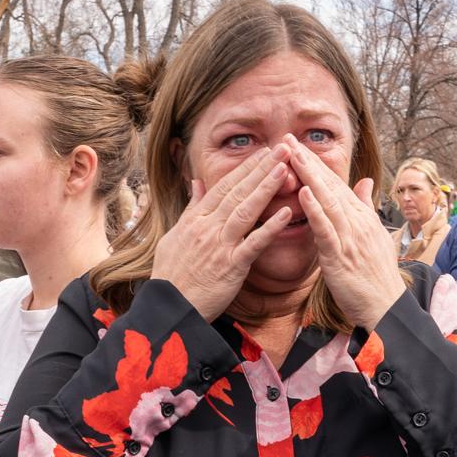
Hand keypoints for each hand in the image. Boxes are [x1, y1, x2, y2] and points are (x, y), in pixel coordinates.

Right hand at [150, 148, 294, 320]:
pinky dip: (270, 228)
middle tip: (282, 148)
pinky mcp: (232, 266)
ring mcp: (220, 245)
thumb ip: (191, 208)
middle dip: (261, 168)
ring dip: (266, 187)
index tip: (263, 152)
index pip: (223, 186)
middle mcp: (208, 227)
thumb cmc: (172, 274)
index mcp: (196, 220)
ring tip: (285, 168)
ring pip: (246, 210)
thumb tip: (197, 183)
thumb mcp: (175, 236)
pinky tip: (287, 213)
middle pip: (238, 192)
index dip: (245, 168)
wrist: (170, 308)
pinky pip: (254, 243)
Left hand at [283, 140, 405, 329]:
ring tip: (291, 154)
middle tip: (286, 138)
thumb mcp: (375, 236)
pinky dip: (315, 209)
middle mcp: (356, 221)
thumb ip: (366, 207)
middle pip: (329, 185)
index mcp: (361, 217)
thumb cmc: (377, 275)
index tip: (297, 145)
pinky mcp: (340, 255)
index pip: (336, 184)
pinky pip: (325, 229)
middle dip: (307, 160)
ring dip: (308, 175)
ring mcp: (349, 237)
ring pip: (326, 200)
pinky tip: (303, 192)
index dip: (315, 163)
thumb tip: (366, 182)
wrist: (385, 306)